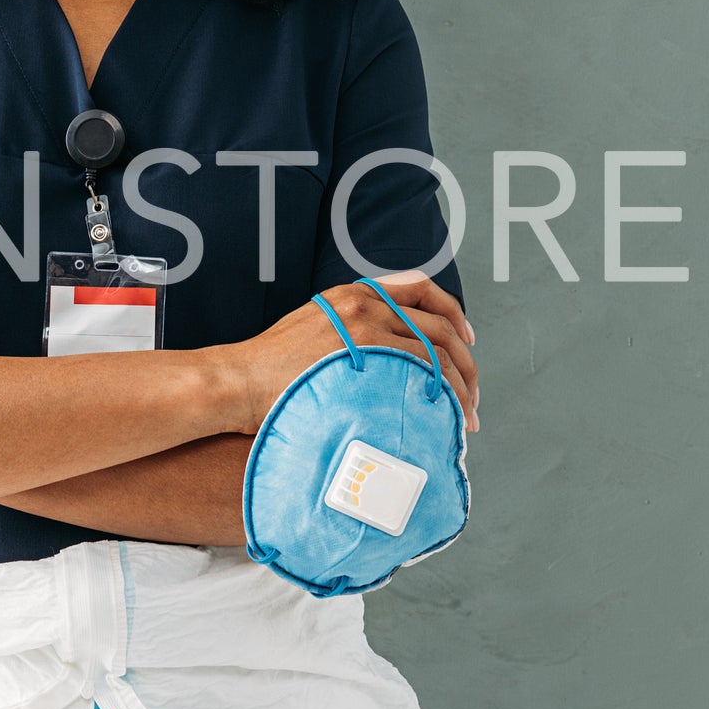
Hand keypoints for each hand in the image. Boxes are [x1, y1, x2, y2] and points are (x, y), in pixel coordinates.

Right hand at [225, 273, 477, 436]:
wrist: (237, 381)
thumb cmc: (270, 370)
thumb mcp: (313, 330)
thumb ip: (350, 333)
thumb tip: (384, 362)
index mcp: (356, 293)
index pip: (422, 289)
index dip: (454, 314)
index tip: (467, 340)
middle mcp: (365, 302)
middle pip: (440, 326)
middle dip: (466, 365)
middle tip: (472, 398)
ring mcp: (363, 327)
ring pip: (436, 353)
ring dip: (459, 389)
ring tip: (463, 419)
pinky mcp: (360, 354)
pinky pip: (417, 371)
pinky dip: (439, 395)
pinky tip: (442, 417)